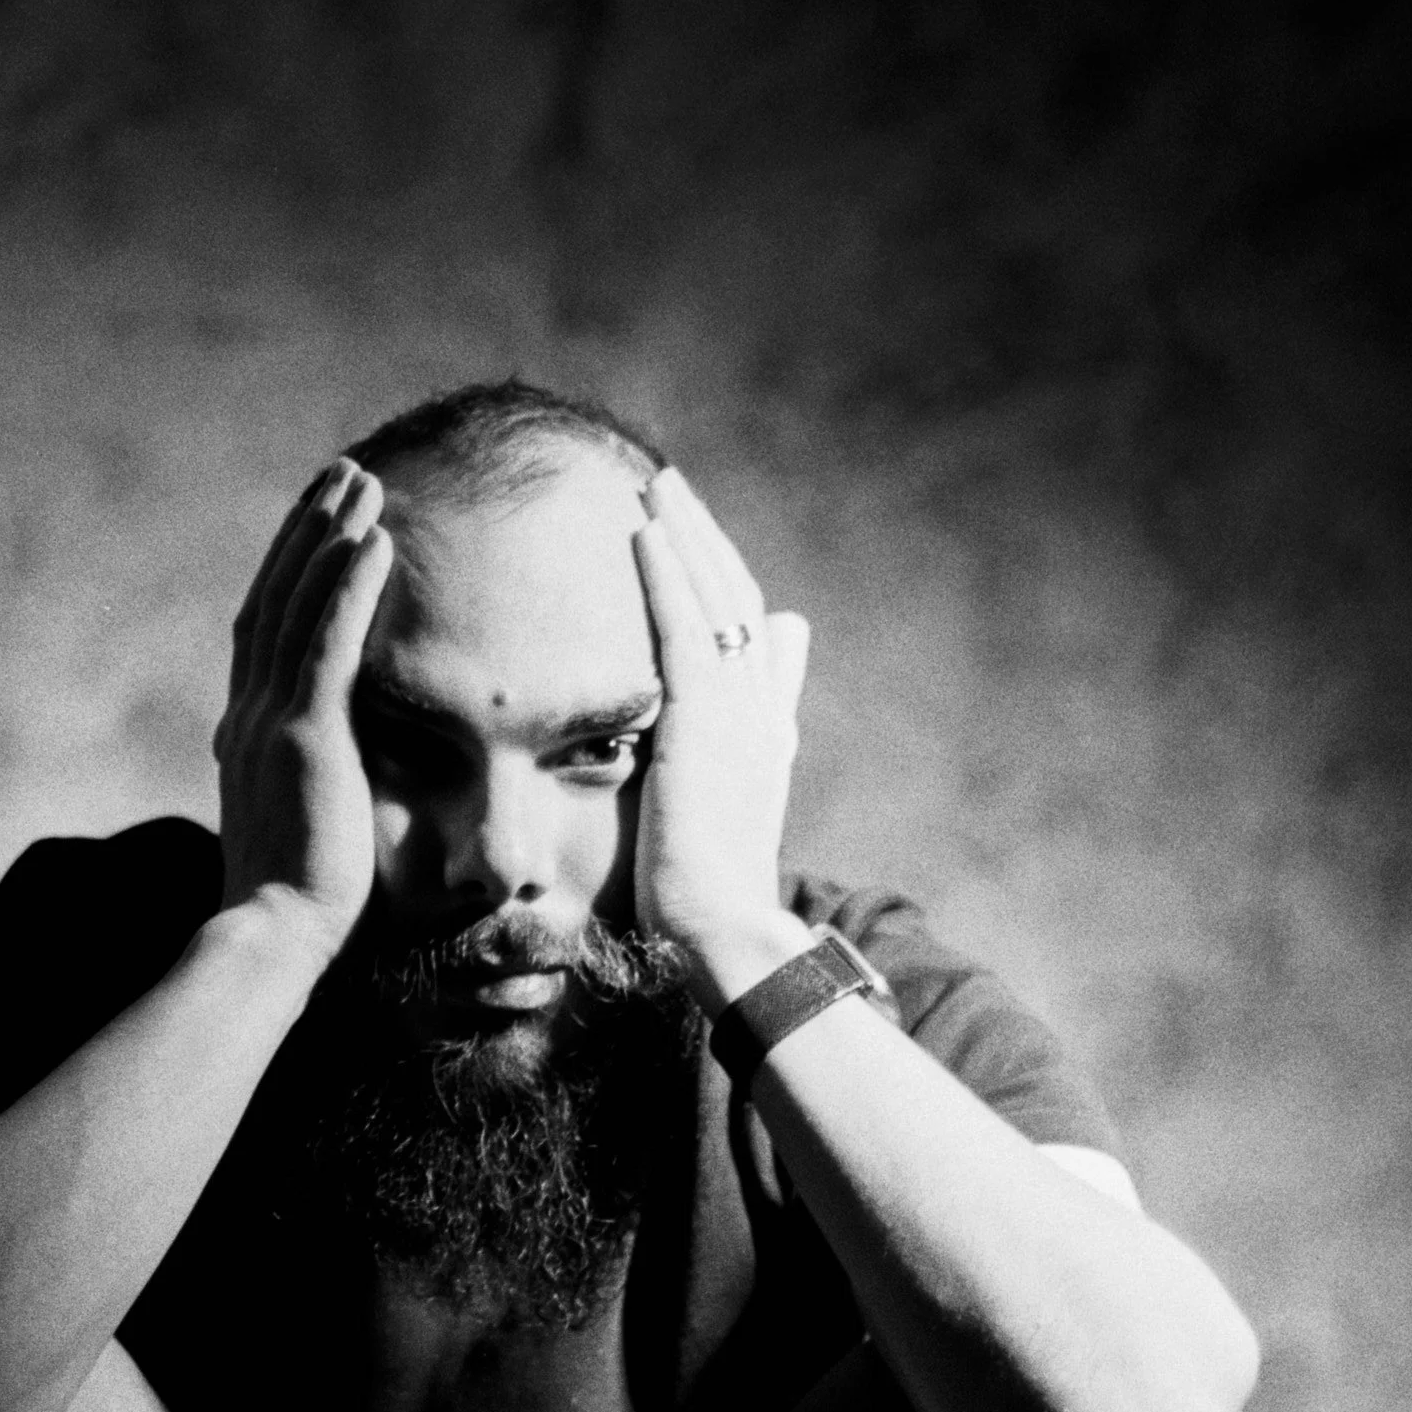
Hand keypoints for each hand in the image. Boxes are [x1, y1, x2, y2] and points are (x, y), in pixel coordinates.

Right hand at [214, 458, 391, 963]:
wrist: (273, 942)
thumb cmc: (300, 912)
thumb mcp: (306, 833)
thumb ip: (317, 790)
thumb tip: (343, 782)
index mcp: (249, 738)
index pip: (266, 636)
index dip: (290, 577)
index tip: (319, 531)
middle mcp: (249, 718)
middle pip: (275, 600)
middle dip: (307, 533)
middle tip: (339, 475)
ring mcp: (272, 723)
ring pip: (298, 607)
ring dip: (329, 538)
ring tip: (361, 481)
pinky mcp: (305, 736)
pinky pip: (327, 643)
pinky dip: (346, 587)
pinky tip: (374, 540)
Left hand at [630, 468, 810, 973]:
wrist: (723, 929)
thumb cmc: (712, 884)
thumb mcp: (728, 807)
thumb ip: (739, 754)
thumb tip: (752, 720)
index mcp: (767, 725)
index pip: (749, 628)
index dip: (720, 575)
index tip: (689, 531)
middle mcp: (761, 707)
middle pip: (736, 597)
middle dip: (702, 536)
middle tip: (669, 483)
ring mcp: (738, 712)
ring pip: (715, 599)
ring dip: (685, 535)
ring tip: (656, 483)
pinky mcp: (704, 723)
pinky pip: (685, 629)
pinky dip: (668, 576)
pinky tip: (644, 533)